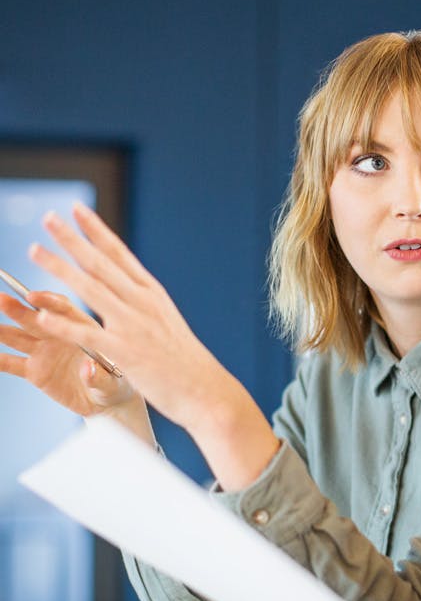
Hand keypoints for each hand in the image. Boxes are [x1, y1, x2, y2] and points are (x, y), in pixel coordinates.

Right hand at [0, 289, 137, 415]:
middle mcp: (58, 335)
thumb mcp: (113, 383)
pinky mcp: (33, 371)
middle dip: (16, 308)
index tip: (33, 297)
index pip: (63, 309)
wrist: (106, 401)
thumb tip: (88, 369)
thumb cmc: (116, 383)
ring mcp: (43, 351)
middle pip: (34, 317)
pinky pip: (8, 363)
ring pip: (15, 336)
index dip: (48, 302)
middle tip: (1, 300)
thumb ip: (100, 376)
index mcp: (81, 328)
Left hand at [28, 204, 223, 430]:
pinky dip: (63, 324)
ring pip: (90, 289)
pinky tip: (42, 315)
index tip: (77, 210)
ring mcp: (134, 326)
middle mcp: (143, 303)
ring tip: (34, 251)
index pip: (120, 254)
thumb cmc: (186, 361)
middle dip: (72, 239)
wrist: (205, 389)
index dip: (96, 230)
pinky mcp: (125, 352)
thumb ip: (144, 305)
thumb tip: (128, 291)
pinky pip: (87, 334)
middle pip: (100, 264)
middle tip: (48, 218)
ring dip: (59, 268)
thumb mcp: (167, 322)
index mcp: (152, 294)